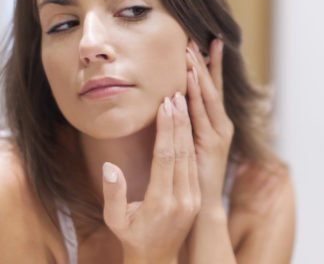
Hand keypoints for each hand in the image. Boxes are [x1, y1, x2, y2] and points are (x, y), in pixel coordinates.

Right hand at [101, 93, 200, 262]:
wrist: (158, 259)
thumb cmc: (132, 238)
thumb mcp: (115, 221)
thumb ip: (113, 194)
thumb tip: (109, 166)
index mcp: (161, 202)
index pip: (165, 157)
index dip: (166, 129)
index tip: (166, 106)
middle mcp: (182, 198)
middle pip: (182, 151)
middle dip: (179, 121)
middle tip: (176, 94)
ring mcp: (193, 197)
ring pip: (191, 155)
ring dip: (188, 128)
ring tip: (183, 102)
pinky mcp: (197, 196)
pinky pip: (195, 163)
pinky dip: (191, 141)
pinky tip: (188, 125)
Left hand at [185, 38, 233, 209]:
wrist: (201, 209)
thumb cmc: (194, 178)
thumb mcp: (191, 147)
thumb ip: (186, 127)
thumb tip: (173, 105)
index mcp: (216, 124)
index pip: (212, 89)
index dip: (209, 66)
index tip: (204, 43)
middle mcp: (221, 125)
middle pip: (212, 87)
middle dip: (205, 61)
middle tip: (197, 37)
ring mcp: (219, 133)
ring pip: (208, 96)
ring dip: (199, 72)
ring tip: (191, 49)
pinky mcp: (212, 143)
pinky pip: (201, 113)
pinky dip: (196, 94)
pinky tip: (189, 77)